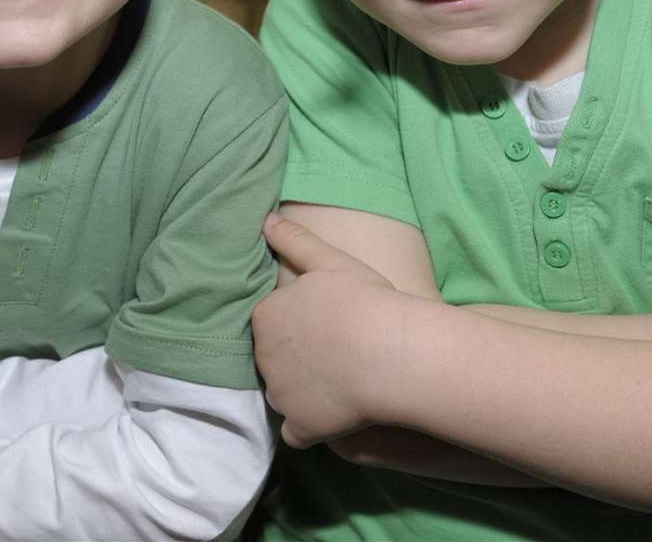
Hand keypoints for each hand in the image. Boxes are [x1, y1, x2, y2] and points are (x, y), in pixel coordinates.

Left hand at [253, 212, 417, 447]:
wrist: (389, 352)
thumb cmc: (364, 301)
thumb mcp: (329, 260)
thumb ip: (294, 240)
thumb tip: (265, 220)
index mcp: (266, 316)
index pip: (271, 321)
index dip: (299, 323)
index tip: (326, 324)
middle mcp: (263, 356)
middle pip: (274, 358)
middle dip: (295, 357)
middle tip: (335, 352)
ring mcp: (280, 394)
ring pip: (284, 394)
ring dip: (302, 392)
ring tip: (339, 382)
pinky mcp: (301, 425)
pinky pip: (297, 432)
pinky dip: (310, 427)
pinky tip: (333, 417)